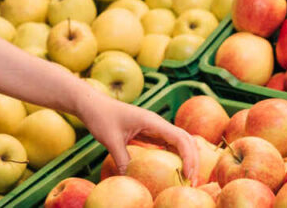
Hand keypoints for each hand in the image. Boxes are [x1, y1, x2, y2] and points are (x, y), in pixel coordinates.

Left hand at [77, 91, 198, 182]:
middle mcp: (157, 123)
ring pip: (179, 142)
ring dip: (186, 159)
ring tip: (187, 180)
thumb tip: (129, 182)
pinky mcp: (149, 133)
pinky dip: (175, 157)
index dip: (189, 156)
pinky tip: (174, 171)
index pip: (179, 138)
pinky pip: (168, 145)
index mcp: (152, 121)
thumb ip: (122, 160)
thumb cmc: (101, 117)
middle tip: (192, 182)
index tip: (188, 175)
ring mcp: (155, 128)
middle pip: (185, 140)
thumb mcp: (111, 140)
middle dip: (193, 160)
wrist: (92, 105)